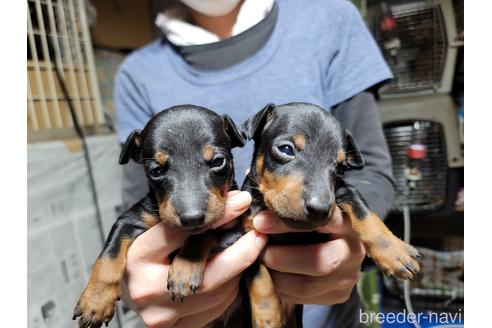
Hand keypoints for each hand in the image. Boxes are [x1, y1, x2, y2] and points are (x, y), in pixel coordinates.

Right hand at [123, 191, 267, 327]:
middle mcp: (145, 289)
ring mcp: (161, 315)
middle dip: (241, 253)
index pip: (181, 232)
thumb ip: (194, 217)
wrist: (134, 289)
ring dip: (236, 272)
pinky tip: (224, 277)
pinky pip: (218, 308)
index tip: (242, 204)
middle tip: (259, 236)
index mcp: (138, 256)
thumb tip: (239, 200)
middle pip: (208, 273)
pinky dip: (229, 290)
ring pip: (219, 292)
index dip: (217, 217)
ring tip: (234, 255)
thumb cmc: (151, 254)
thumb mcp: (162, 229)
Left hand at [253, 207, 365, 304]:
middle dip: (282, 258)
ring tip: (262, 263)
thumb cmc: (315, 223)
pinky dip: (282, 289)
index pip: (319, 221)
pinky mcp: (339, 295)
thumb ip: (292, 212)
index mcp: (347, 223)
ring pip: (307, 286)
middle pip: (319, 262)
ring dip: (277, 276)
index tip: (260, 223)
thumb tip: (259, 218)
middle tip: (261, 251)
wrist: (337, 246)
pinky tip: (272, 276)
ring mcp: (348, 277)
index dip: (287, 223)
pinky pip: (304, 299)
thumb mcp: (310, 212)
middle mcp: (353, 251)